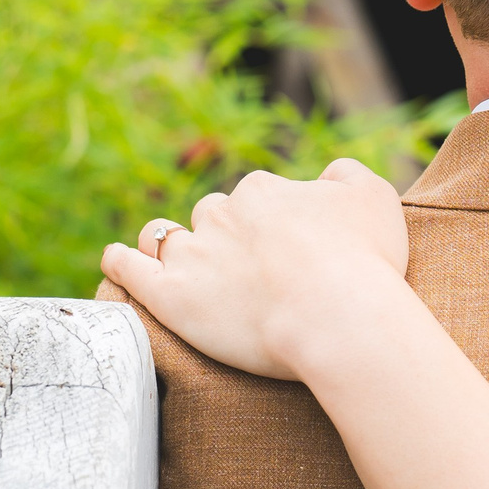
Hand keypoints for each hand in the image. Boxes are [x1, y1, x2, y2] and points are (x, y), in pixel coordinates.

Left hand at [100, 159, 408, 379]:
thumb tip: (329, 172)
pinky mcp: (170, 297)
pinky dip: (118, 262)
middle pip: (213, 216)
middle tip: (251, 269)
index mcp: (263, 190)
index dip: (274, 224)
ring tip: (181, 262)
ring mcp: (192, 255)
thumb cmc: (364, 260)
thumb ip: (346, 174)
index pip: (257, 197)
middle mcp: (221, 213)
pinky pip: (129, 270)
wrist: (337, 315)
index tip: (291, 250)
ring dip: (170, 243)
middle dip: (226, 235)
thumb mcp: (374, 197)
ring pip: (166, 237)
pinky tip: (114, 260)